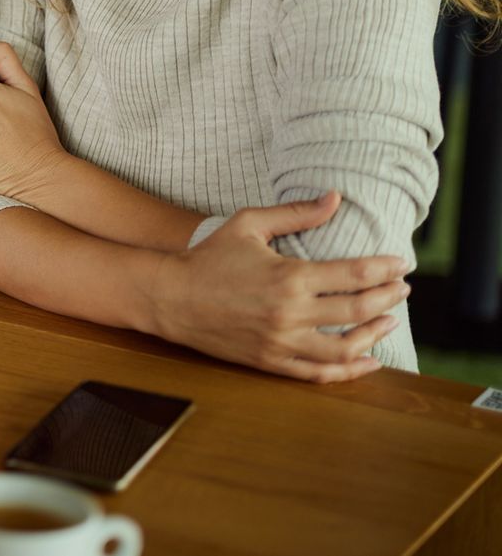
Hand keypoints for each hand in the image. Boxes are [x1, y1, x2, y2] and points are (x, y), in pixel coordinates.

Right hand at [149, 191, 409, 382]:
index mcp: (289, 277)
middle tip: (402, 289)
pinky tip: (367, 361)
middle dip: (388, 298)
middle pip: (358, 310)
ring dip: (375, 336)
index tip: (403, 264)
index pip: (355, 275)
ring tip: (388, 322)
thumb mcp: (248, 224)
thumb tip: (335, 198)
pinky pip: (319, 373)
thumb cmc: (208, 257)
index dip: (385, 269)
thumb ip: (295, 213)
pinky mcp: (270, 361)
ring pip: (345, 349)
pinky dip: (349, 371)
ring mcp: (281, 341)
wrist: (170, 297)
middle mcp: (290, 313)